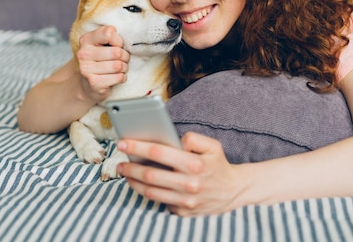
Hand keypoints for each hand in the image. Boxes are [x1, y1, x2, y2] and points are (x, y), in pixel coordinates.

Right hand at [75, 25, 129, 103]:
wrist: (88, 84)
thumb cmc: (100, 61)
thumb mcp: (102, 44)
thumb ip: (111, 36)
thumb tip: (123, 37)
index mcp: (86, 40)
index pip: (109, 33)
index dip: (118, 41)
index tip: (117, 46)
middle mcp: (84, 54)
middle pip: (116, 52)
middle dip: (125, 56)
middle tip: (122, 59)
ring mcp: (87, 69)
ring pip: (118, 65)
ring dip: (124, 68)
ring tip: (120, 68)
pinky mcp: (94, 83)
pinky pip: (118, 77)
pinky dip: (122, 77)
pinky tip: (116, 77)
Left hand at [115, 132, 246, 215]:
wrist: (233, 191)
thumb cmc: (218, 164)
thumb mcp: (212, 145)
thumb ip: (193, 138)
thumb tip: (173, 140)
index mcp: (194, 164)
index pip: (159, 152)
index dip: (138, 146)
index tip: (123, 143)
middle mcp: (189, 184)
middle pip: (150, 175)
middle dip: (130, 167)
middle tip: (119, 162)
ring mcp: (185, 201)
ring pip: (150, 192)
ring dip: (133, 181)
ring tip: (126, 173)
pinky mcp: (183, 212)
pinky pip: (160, 203)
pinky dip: (147, 193)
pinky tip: (141, 185)